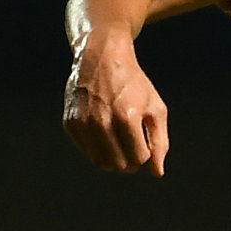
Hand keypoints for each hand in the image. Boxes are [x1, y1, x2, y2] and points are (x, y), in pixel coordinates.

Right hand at [62, 42, 170, 175]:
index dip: (145, 154)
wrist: (102, 57)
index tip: (144, 140)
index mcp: (127, 117)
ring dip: (113, 158)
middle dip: (129, 160)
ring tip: (119, 140)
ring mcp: (84, 123)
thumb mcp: (155, 108)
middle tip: (132, 143)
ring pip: (101, 163)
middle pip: (119, 165)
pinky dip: (97, 147)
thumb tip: (157, 173)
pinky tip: (103, 131)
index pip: (139, 159)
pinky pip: (87, 151)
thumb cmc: (133, 84)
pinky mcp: (71, 123)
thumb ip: (160, 142)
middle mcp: (102, 122)